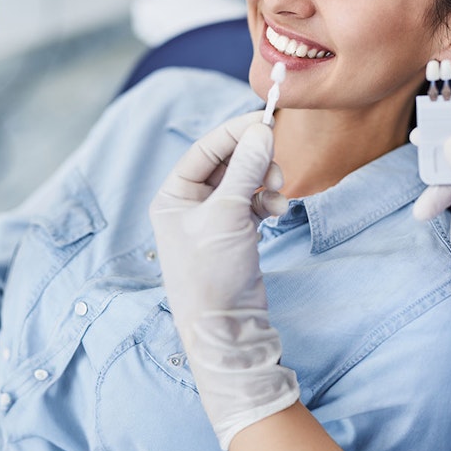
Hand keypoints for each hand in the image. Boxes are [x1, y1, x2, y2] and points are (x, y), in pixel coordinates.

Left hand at [149, 112, 298, 448]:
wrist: (225, 328)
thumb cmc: (212, 272)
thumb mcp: (228, 214)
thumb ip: (245, 169)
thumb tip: (262, 131)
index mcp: (172, 195)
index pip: (205, 150)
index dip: (236, 133)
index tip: (267, 121)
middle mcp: (189, 204)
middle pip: (227, 163)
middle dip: (255, 161)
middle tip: (278, 165)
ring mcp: (213, 220)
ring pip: (244, 182)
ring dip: (264, 182)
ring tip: (277, 194)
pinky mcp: (235, 234)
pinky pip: (253, 203)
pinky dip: (267, 202)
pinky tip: (277, 211)